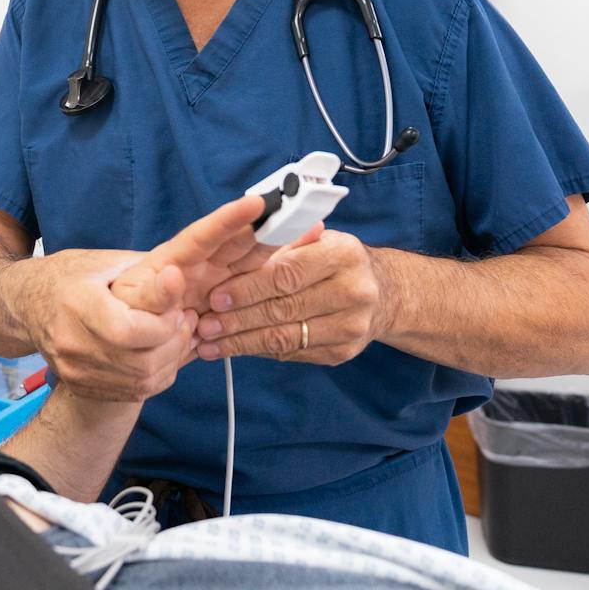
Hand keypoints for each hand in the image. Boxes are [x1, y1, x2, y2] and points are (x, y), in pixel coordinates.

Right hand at [0, 196, 316, 401]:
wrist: (24, 304)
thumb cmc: (68, 275)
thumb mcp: (104, 262)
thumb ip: (145, 271)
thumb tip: (184, 275)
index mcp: (76, 304)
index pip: (129, 330)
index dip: (164, 324)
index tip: (179, 308)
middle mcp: (71, 342)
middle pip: (140, 362)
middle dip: (174, 343)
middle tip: (187, 320)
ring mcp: (74, 370)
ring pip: (142, 382)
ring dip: (171, 360)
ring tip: (178, 334)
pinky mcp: (81, 385)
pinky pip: (133, 392)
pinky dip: (157, 374)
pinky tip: (162, 351)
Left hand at [195, 229, 388, 365]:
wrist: (383, 294)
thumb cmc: (336, 261)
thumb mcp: (316, 240)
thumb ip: (281, 241)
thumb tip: (237, 235)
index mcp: (344, 255)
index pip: (288, 273)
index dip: (248, 286)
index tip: (217, 295)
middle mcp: (354, 292)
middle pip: (284, 309)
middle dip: (239, 318)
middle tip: (205, 325)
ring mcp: (351, 326)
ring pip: (285, 337)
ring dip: (242, 342)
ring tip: (209, 343)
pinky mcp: (342, 353)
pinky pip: (292, 353)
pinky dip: (258, 351)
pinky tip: (233, 349)